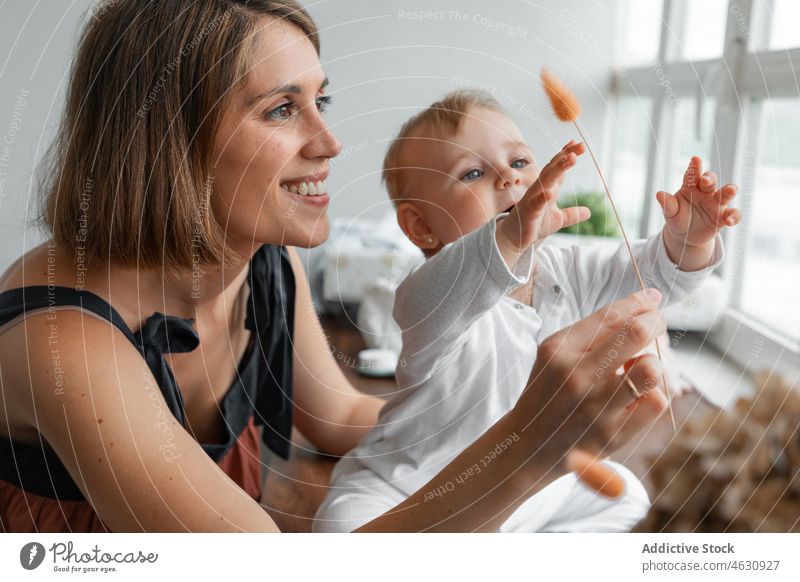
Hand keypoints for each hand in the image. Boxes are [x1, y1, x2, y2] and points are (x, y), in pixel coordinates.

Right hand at [497, 140, 588, 253]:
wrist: (515, 238)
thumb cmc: (534, 225)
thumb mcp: (558, 220)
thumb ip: (572, 215)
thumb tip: (588, 212)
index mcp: (548, 188)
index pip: (557, 168)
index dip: (567, 155)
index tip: (578, 144)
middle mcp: (540, 189)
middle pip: (553, 169)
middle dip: (566, 156)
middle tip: (579, 146)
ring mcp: (533, 199)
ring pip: (546, 181)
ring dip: (558, 169)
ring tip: (571, 159)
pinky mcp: (528, 212)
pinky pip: (535, 203)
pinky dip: (543, 197)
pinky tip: (551, 192)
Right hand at [513, 288, 667, 475]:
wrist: (528, 445)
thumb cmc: (548, 393)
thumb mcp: (554, 355)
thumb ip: (591, 334)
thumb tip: (642, 308)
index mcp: (558, 350)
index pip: (611, 316)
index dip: (640, 302)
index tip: (652, 298)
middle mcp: (576, 376)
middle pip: (636, 334)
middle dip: (655, 322)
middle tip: (656, 323)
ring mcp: (596, 407)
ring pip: (651, 369)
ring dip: (656, 362)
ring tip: (643, 365)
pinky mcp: (613, 435)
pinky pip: (655, 403)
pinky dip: (654, 393)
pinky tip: (640, 393)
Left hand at [657, 156, 740, 248]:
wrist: (685, 235)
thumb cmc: (678, 218)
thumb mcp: (671, 213)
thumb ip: (668, 204)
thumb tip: (659, 194)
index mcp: (691, 188)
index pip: (692, 175)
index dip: (695, 167)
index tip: (695, 159)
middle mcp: (706, 193)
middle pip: (711, 181)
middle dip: (709, 179)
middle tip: (705, 180)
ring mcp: (716, 204)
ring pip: (726, 194)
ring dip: (729, 190)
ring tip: (730, 190)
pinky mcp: (723, 217)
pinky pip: (733, 214)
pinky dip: (734, 216)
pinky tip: (729, 221)